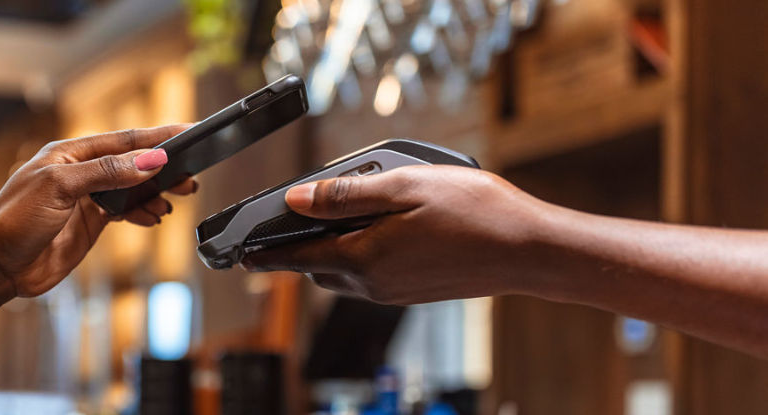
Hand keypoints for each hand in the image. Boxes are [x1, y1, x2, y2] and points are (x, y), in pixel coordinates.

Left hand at [0, 125, 197, 300]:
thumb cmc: (12, 222)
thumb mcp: (60, 189)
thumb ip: (106, 173)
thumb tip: (149, 161)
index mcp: (68, 152)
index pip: (122, 140)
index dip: (156, 138)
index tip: (187, 133)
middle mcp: (79, 172)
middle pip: (131, 163)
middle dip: (163, 168)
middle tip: (192, 172)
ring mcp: (84, 199)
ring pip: (131, 189)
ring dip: (156, 192)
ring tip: (179, 196)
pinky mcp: (88, 224)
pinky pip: (124, 212)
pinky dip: (142, 213)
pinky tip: (155, 216)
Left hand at [241, 165, 551, 304]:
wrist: (529, 251)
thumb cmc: (477, 214)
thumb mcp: (404, 187)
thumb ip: (345, 195)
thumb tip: (297, 199)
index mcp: (365, 258)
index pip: (298, 258)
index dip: (266, 253)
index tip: (240, 253)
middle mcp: (374, 284)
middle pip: (318, 269)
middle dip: (300, 249)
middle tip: (293, 222)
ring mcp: (395, 292)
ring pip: (344, 275)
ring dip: (332, 252)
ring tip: (339, 220)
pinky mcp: (413, 292)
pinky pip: (370, 278)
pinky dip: (360, 257)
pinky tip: (381, 232)